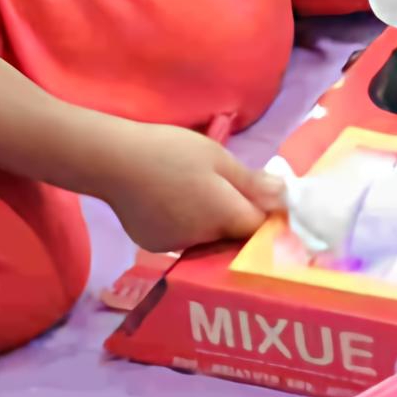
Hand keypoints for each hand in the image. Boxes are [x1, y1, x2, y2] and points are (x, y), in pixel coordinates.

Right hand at [100, 122, 283, 254]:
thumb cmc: (170, 151)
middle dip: (236, 216)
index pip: (257, 229)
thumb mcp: (217, 157)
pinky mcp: (154, 245)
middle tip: (224, 185)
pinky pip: (183, 238)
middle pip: (232, 236)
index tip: (265, 198)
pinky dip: (185, 224)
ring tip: (194, 191)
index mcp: (223, 218)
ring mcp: (176, 246)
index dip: (266, 215)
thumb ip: (251, 183)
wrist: (112, 160)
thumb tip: (285, 198)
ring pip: (207, 238)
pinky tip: (172, 202)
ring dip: (210, 222)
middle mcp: (202, 241)